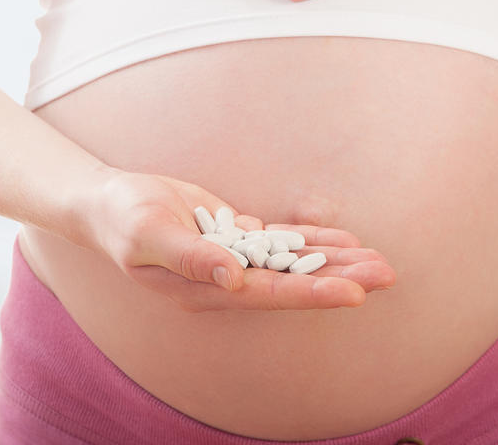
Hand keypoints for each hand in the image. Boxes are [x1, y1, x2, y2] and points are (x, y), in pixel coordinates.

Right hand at [87, 170, 396, 311]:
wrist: (110, 203)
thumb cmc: (122, 219)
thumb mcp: (148, 235)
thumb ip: (190, 258)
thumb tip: (234, 278)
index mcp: (205, 289)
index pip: (269, 294)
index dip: (312, 293)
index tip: (354, 293)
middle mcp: (227, 281)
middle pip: (293, 282)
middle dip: (340, 278)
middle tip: (387, 274)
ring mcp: (234, 260)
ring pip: (294, 263)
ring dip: (335, 261)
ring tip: (378, 261)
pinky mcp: (236, 238)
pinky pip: (282, 243)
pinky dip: (312, 242)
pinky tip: (344, 243)